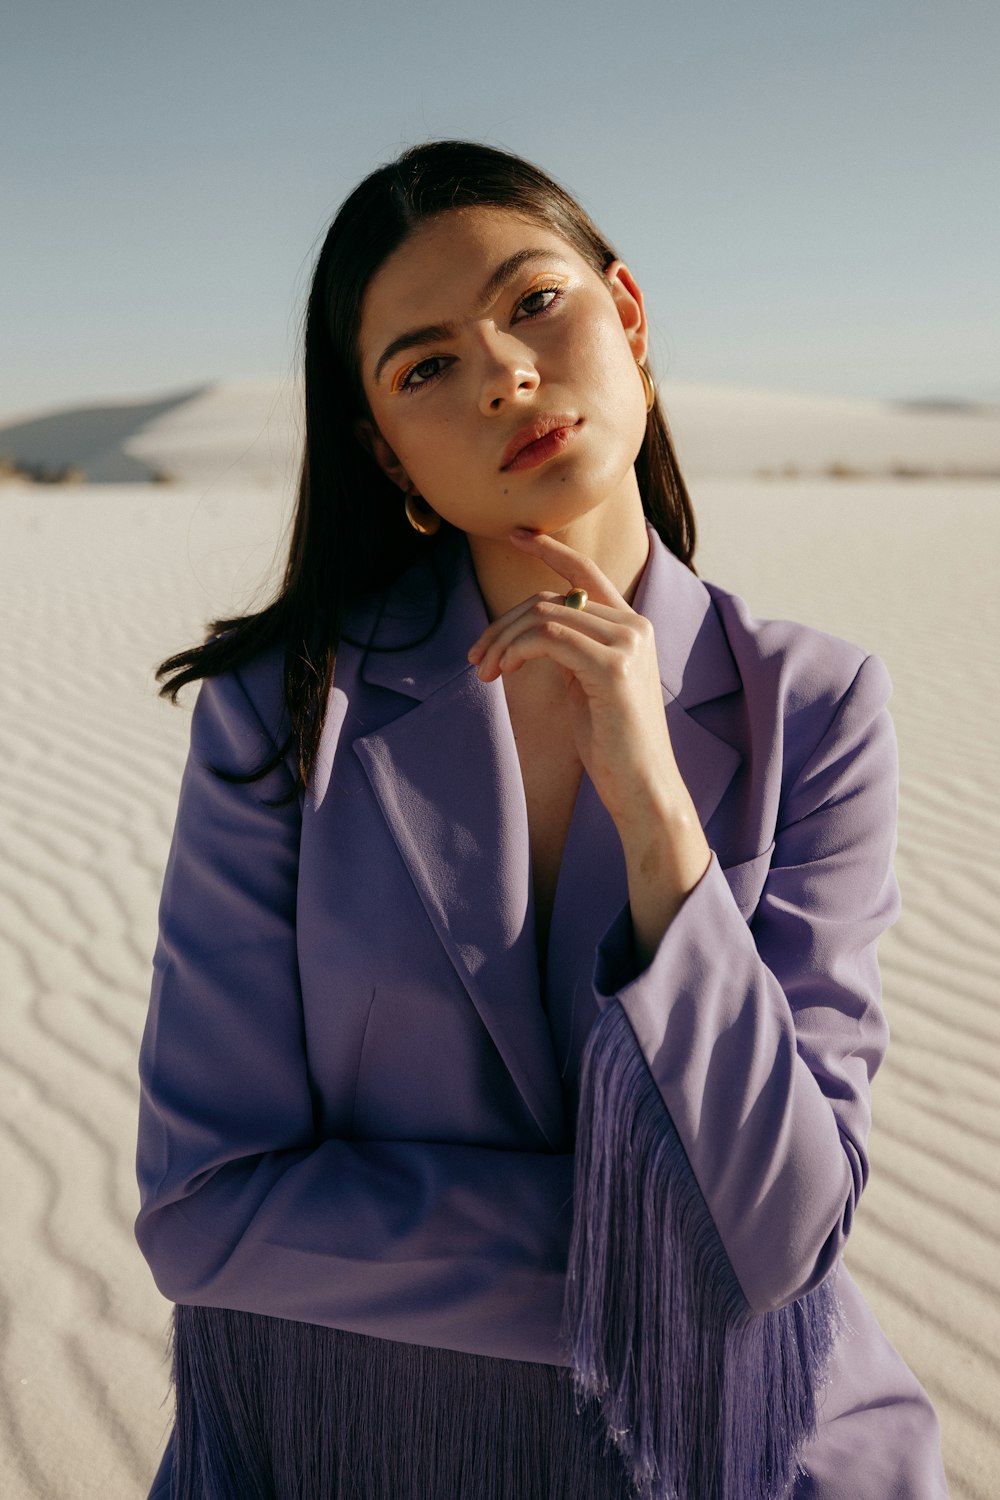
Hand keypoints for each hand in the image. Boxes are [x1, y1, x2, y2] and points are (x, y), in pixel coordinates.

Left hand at [467, 529, 686, 835]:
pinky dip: (516, 650)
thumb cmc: (612, 744)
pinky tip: (504, 671)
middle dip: (504, 624)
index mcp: (632, 628)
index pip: (587, 574)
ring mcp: (628, 644)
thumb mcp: (588, 684)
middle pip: (552, 599)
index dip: (550, 550)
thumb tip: (534, 628)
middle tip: (476, 656)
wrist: (642, 785)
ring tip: (484, 671)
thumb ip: (573, 650)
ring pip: (545, 615)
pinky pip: (548, 637)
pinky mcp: (613, 667)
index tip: (516, 534)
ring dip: (504, 641)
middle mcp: (635, 627)